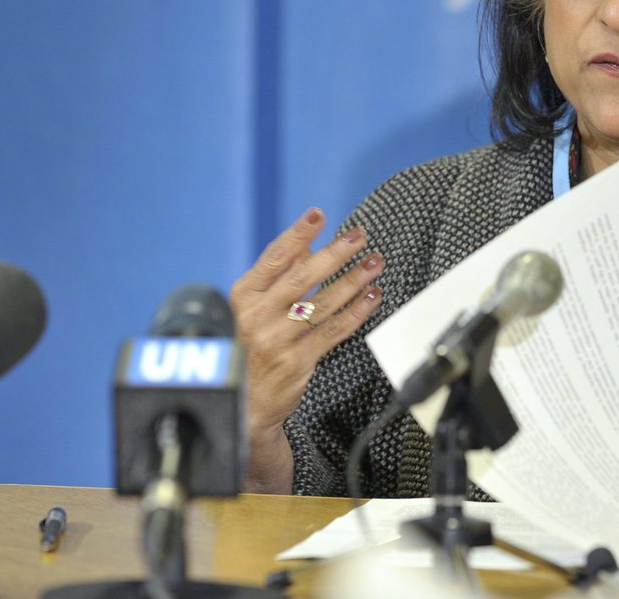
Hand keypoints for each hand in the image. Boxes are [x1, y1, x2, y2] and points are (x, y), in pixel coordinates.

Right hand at [231, 207, 383, 490]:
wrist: (244, 403)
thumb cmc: (251, 346)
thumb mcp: (253, 307)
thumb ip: (278, 275)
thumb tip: (306, 242)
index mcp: (244, 296)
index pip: (274, 258)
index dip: (297, 234)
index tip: (318, 214)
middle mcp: (257, 317)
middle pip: (302, 278)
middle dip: (334, 254)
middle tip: (359, 236)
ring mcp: (277, 340)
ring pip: (323, 304)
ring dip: (353, 281)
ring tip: (374, 263)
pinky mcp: (298, 362)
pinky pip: (334, 331)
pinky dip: (356, 312)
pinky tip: (372, 297)